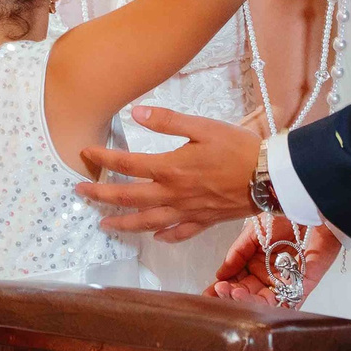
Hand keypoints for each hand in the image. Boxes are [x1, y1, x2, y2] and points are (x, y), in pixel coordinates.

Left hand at [77, 106, 263, 238]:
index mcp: (170, 169)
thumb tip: (136, 113)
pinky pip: (179, 233)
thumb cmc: (239, 148)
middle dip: (101, 196)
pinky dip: (164, 237)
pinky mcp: (204, 221)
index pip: (126, 165)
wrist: (269, 176)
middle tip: (81, 193)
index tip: (85, 153)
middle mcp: (174, 195)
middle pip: (129, 198)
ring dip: (123, 223)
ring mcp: (187, 211)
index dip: (102, 159)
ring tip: (105, 224)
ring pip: (147, 222)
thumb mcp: (203, 127)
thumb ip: (168, 121)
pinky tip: (155, 237)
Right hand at [209, 217, 343, 304]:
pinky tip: (259, 302)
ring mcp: (287, 281)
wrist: (310, 203)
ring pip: (267, 302)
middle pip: (250, 295)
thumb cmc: (285, 214)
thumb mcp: (253, 232)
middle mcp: (270, 276)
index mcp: (256, 265)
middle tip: (221, 292)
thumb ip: (237, 253)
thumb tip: (220, 275)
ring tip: (235, 294)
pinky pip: (291, 301)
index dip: (223, 290)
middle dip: (233, 297)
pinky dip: (276, 305)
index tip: (208, 294)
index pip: (237, 283)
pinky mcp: (306, 283)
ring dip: (250, 302)